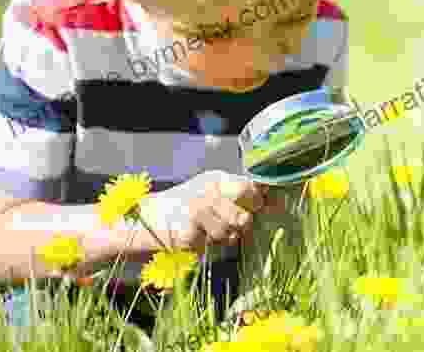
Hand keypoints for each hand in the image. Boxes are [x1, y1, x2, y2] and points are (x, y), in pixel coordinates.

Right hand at [138, 171, 277, 253]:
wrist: (144, 219)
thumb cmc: (185, 206)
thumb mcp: (212, 194)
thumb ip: (243, 197)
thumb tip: (279, 203)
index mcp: (215, 179)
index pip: (250, 187)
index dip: (259, 200)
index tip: (257, 204)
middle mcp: (207, 192)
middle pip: (245, 212)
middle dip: (244, 220)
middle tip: (233, 221)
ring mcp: (197, 212)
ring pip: (231, 233)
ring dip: (225, 236)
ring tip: (209, 229)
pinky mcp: (188, 234)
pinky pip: (212, 246)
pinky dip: (206, 245)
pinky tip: (194, 237)